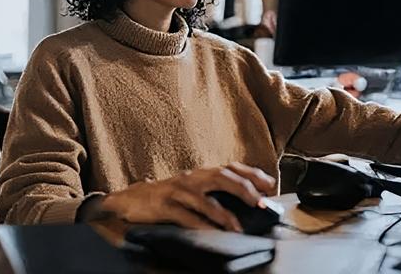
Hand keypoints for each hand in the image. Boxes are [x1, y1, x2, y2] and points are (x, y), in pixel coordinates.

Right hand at [98, 162, 276, 230]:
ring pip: (205, 198)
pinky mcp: (164, 206)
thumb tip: (248, 200)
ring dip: (224, 213)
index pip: (231, 167)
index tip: (271, 184)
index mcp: (200, 173)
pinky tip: (211, 233)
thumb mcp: (192, 190)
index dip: (252, 173)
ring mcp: (177, 190)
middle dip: (244, 188)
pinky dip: (201, 225)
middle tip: (261, 202)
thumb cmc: (165, 197)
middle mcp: (191, 177)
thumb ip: (214, 192)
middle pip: (222, 177)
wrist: (129, 200)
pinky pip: (186, 216)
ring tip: (238, 226)